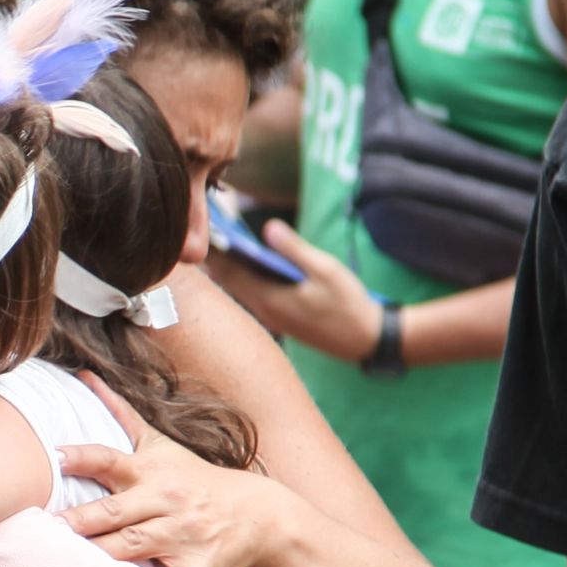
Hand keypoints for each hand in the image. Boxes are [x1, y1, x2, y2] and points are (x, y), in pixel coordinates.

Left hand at [56, 372, 281, 566]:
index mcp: (149, 471)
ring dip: (114, 557)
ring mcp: (181, 532)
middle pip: (116, 510)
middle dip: (84, 519)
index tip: (56, 456)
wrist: (258, 511)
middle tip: (51, 528)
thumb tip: (83, 375)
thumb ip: (119, 412)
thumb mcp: (159, 443)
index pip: (111, 459)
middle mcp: (163, 500)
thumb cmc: (194, 477)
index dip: (84, 457)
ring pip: (139, 544)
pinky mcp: (199, 562)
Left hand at [205, 219, 384, 361]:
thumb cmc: (348, 304)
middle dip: (216, 254)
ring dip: (228, 265)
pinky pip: (250, 293)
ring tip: (219, 237)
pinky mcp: (277, 317)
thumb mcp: (326, 270)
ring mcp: (268, 316)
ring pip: (237, 288)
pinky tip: (243, 259)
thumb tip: (268, 227)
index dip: (213, 249)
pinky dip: (243, 275)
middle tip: (204, 227)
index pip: (228, 271)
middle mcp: (261, 310)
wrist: (364, 339)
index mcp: (269, 298)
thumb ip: (294, 249)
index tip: (202, 227)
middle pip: (227, 280)